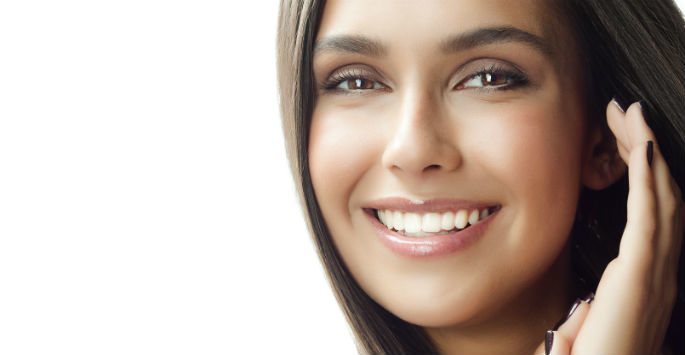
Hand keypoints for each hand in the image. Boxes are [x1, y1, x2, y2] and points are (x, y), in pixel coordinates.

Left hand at [534, 100, 683, 354]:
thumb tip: (586, 301)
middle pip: (660, 195)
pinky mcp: (641, 277)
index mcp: (645, 277)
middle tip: (625, 111)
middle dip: (645, 148)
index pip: (650, 211)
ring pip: (660, 197)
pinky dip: (648, 179)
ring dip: (647, 151)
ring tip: (631, 114)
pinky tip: (643, 146)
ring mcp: (656, 272)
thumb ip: (592, 308)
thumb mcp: (589, 328)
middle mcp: (659, 269)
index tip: (622, 135)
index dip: (642, 170)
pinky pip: (649, 218)